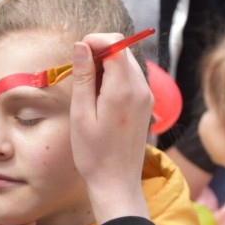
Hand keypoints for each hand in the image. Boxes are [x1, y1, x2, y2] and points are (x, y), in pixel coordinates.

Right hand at [69, 36, 152, 222]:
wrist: (116, 182)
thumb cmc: (94, 154)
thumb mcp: (81, 114)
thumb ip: (84, 77)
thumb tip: (82, 46)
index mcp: (123, 90)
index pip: (116, 44)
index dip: (95, 41)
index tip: (77, 53)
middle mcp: (141, 89)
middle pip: (122, 50)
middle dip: (99, 52)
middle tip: (78, 74)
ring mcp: (146, 96)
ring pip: (126, 63)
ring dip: (106, 66)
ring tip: (88, 90)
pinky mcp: (146, 104)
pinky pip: (130, 78)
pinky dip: (114, 79)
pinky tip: (100, 99)